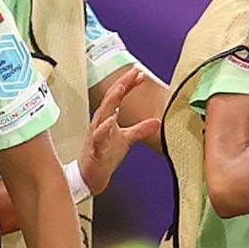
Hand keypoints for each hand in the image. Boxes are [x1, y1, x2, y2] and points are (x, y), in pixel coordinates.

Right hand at [79, 67, 160, 195]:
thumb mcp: (127, 139)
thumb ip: (141, 129)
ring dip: (111, 100)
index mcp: (107, 118)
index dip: (128, 84)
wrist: (91, 175)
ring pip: (102, 114)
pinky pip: (98, 136)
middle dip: (122, 84)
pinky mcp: (95, 149)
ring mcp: (96, 135)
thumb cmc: (105, 153)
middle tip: (133, 71)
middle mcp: (100, 122)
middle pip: (110, 99)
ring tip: (121, 87)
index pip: (118, 97)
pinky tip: (111, 119)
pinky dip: (104, 127)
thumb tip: (157, 120)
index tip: (140, 72)